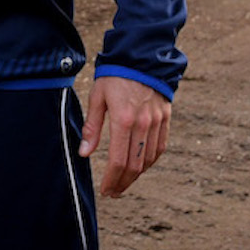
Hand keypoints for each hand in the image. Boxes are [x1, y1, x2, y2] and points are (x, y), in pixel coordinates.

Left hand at [78, 75, 170, 197]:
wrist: (142, 56)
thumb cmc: (114, 75)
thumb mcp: (97, 97)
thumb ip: (93, 127)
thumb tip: (84, 153)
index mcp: (124, 119)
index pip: (119, 160)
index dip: (112, 179)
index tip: (105, 190)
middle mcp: (143, 124)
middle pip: (135, 165)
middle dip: (123, 183)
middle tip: (113, 192)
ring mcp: (157, 123)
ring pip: (149, 159)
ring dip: (136, 175)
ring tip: (123, 182)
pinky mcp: (165, 119)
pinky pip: (159, 148)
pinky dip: (150, 161)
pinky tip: (140, 166)